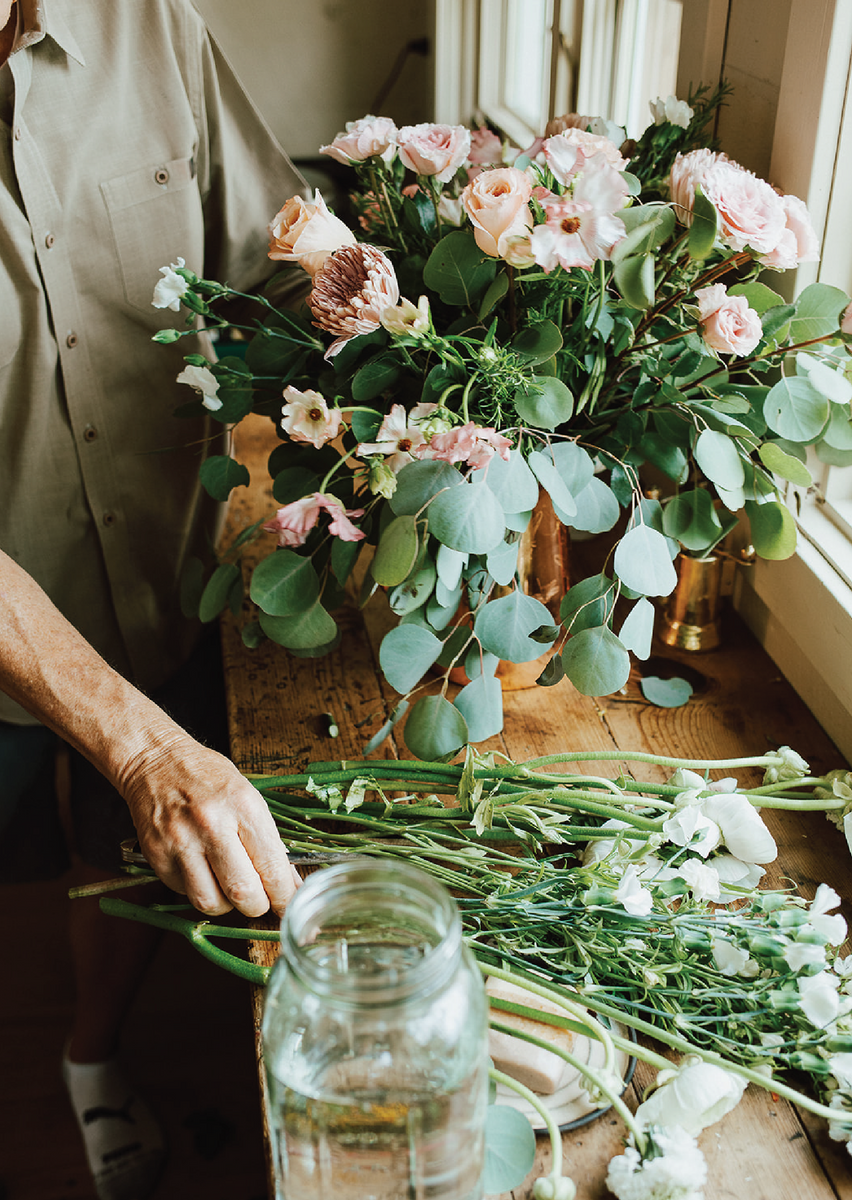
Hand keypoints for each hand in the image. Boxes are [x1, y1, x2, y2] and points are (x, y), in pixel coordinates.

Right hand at [120, 734, 298, 916]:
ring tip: (229, 888)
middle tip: (260, 901)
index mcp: (244, 806)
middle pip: (242, 893)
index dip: (284, 896)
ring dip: (226, 906)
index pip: (271, 867)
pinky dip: (199, 890)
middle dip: (257, 906)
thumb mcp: (248, 797)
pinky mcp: (156, 855)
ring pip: (210, 902)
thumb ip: (267, 840)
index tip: (289, 906)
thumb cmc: (208, 777)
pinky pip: (184, 892)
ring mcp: (180, 842)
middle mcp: (212, 825)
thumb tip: (288, 883)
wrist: (156, 761)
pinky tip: (203, 872)